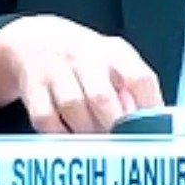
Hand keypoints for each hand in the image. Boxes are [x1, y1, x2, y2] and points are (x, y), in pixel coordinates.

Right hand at [0, 15, 162, 132]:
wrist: (33, 40)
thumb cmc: (84, 60)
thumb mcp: (113, 62)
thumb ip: (132, 90)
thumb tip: (149, 123)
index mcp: (113, 52)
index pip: (139, 78)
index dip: (148, 109)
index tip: (152, 132)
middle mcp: (84, 56)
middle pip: (102, 97)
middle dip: (112, 126)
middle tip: (120, 144)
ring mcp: (55, 70)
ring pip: (73, 108)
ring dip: (86, 131)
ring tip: (96, 143)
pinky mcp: (32, 87)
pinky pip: (46, 119)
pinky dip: (60, 134)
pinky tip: (70, 137)